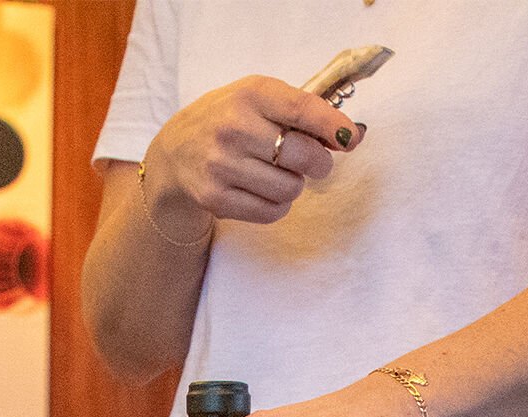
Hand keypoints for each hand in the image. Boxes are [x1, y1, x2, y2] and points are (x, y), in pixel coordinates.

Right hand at [141, 76, 360, 235]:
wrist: (175, 152)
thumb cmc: (228, 120)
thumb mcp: (258, 99)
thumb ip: (302, 111)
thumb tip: (352, 136)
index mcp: (249, 94)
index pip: (303, 110)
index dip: (334, 127)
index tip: (350, 138)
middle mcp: (233, 127)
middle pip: (304, 157)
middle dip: (318, 163)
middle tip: (310, 161)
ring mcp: (222, 164)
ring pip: (290, 189)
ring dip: (293, 185)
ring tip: (276, 173)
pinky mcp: (215, 197)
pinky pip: (271, 212)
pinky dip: (277, 205)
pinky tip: (263, 190)